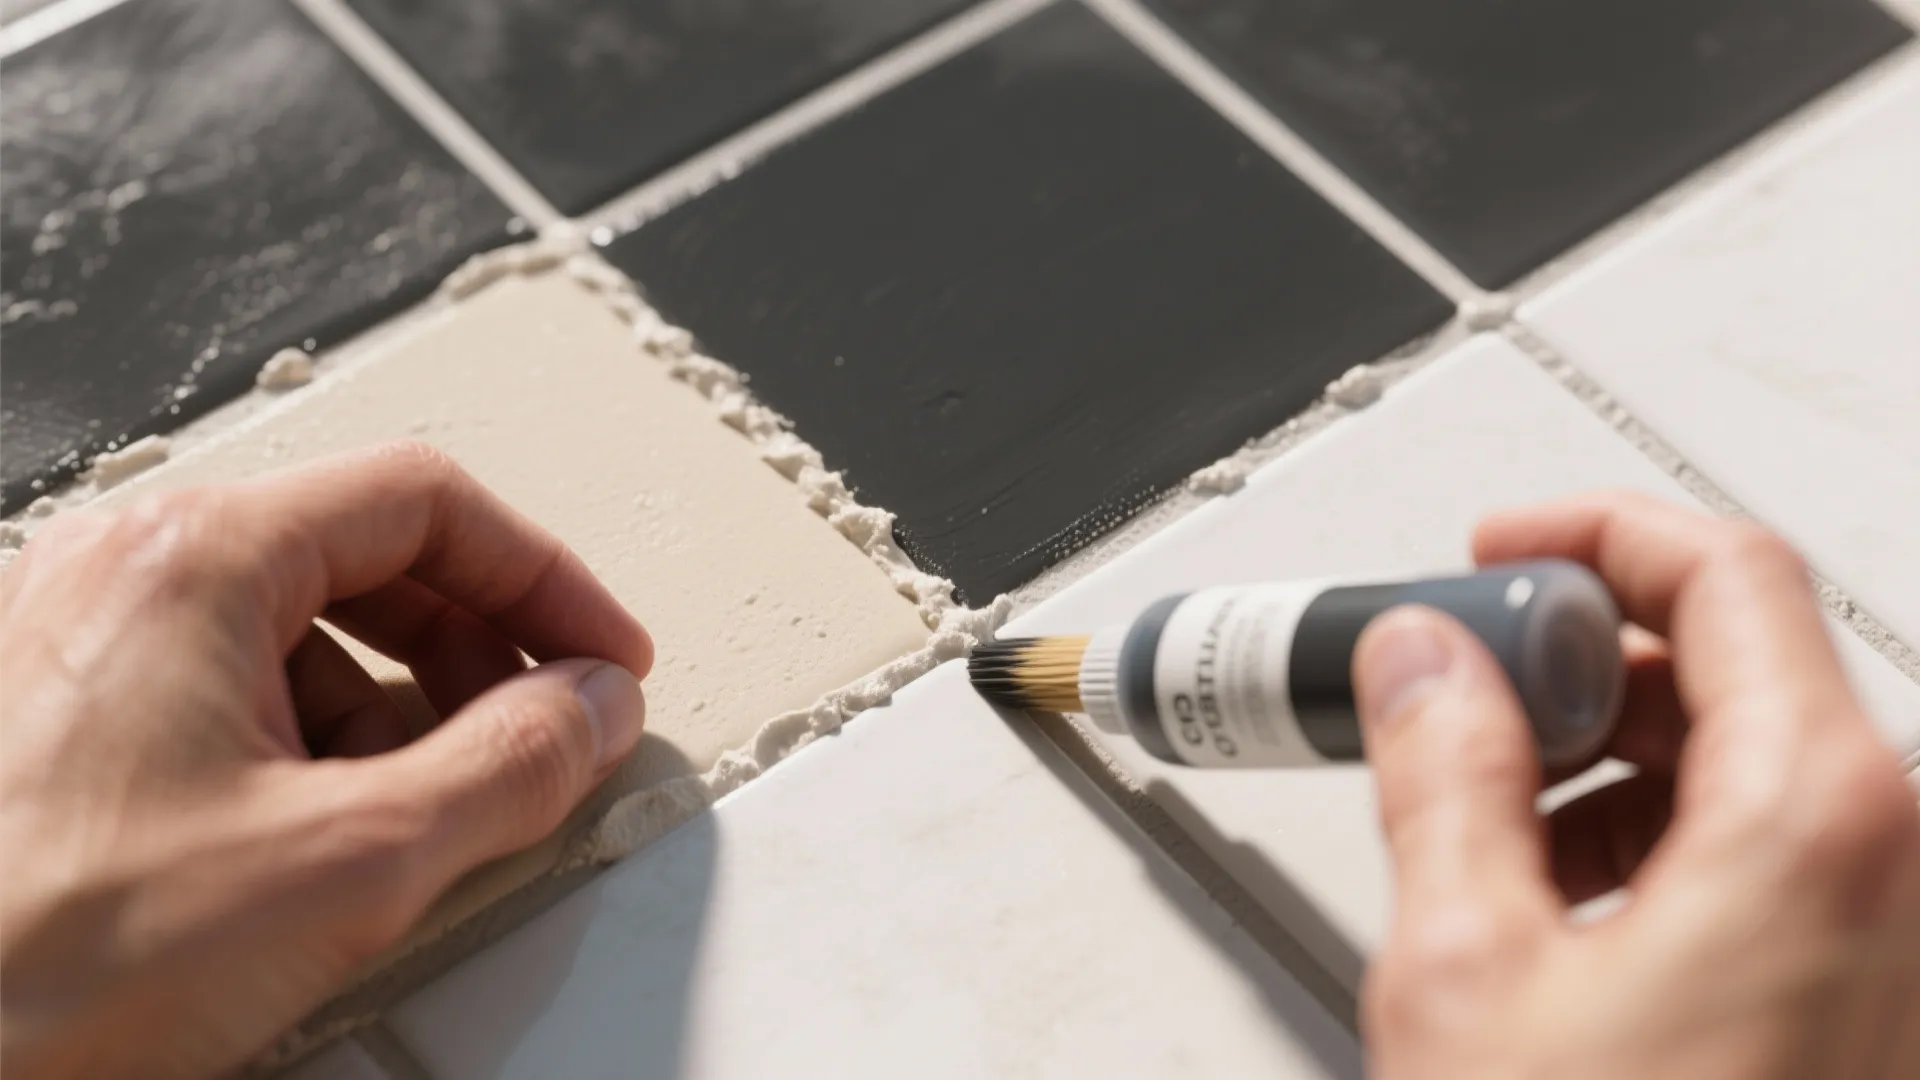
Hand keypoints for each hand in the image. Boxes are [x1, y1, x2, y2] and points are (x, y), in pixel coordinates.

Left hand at [0, 442, 652, 1079]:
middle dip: (477, 647)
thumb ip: (509, 767)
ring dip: (398, 707)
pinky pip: (229, 688)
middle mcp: (125, 572)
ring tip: (431, 810)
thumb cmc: (47, 960)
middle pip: (366, 553)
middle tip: (545, 728)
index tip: (602, 657)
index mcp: (193, 559)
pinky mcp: (59, 719)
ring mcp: (80, 641)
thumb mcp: (347, 862)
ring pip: (298, 627)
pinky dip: (314, 744)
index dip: (546, 581)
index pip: (426, 501)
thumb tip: (590, 711)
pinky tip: (330, 837)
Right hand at [1351, 492, 1919, 1079]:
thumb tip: (1424, 661)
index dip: (1592, 537)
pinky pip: (1778, 861)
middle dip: (1583, 662)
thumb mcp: (1467, 969)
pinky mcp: (1870, 999)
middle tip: (1463, 691)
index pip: (1730, 573)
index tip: (1499, 555)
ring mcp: (1892, 939)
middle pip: (1745, 664)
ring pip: (1758, 765)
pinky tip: (1558, 906)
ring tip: (1491, 826)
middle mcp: (1894, 870)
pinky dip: (1664, 843)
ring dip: (1614, 760)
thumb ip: (1441, 775)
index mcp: (1817, 824)